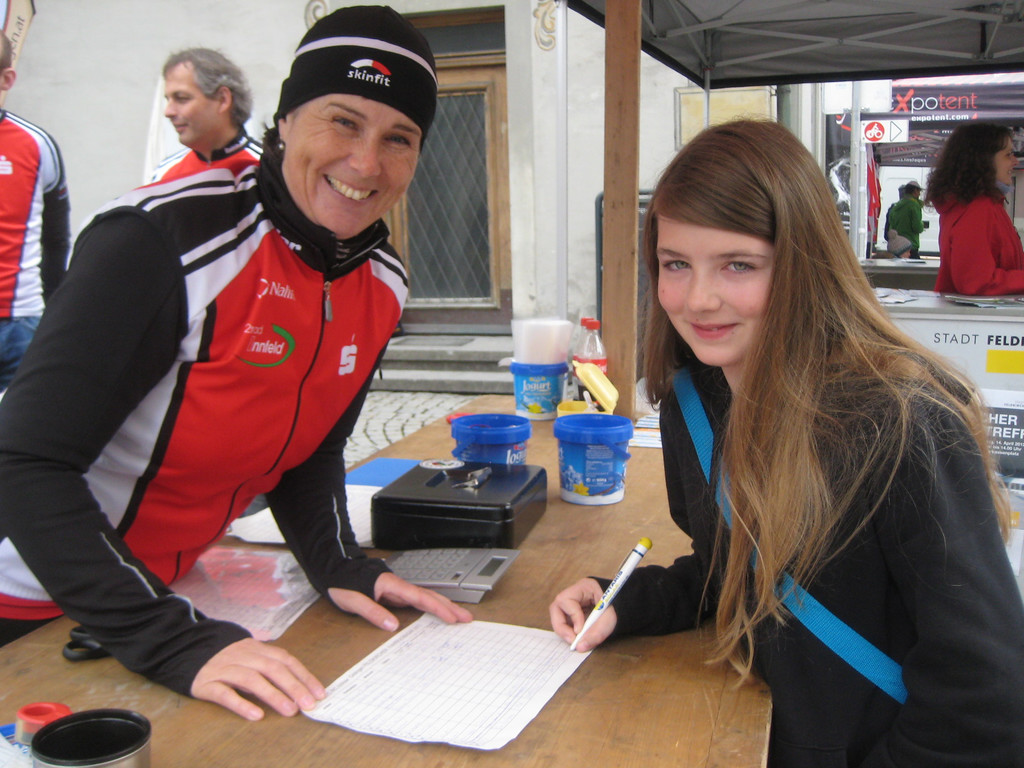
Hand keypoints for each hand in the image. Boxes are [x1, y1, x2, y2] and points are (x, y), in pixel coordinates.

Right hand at [190, 638, 325, 720]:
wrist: (188, 649)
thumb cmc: (228, 658)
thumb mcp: (251, 656)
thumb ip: (270, 666)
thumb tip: (298, 686)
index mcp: (257, 649)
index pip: (285, 660)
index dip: (303, 676)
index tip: (319, 693)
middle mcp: (243, 656)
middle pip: (272, 669)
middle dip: (293, 687)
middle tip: (308, 704)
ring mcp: (224, 668)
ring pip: (252, 679)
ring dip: (274, 695)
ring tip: (290, 710)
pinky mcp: (207, 683)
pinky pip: (225, 694)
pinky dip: (242, 704)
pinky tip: (256, 715)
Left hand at [327, 572, 472, 631]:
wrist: (335, 570)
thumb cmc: (342, 583)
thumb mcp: (352, 600)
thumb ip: (372, 612)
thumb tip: (392, 626)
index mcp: (391, 585)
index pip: (420, 597)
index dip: (438, 608)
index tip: (452, 617)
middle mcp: (398, 586)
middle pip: (429, 596)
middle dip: (449, 607)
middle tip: (467, 618)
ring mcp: (397, 590)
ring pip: (426, 597)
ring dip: (443, 606)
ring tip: (459, 617)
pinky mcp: (394, 594)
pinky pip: (417, 601)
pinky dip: (431, 607)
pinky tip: (437, 614)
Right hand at [549, 578, 615, 651]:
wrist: (625, 605)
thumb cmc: (618, 607)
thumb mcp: (609, 620)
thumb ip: (596, 634)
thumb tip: (580, 647)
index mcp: (583, 587)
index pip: (567, 600)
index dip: (572, 617)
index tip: (579, 631)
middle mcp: (574, 594)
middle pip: (556, 607)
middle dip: (561, 626)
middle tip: (571, 640)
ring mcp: (572, 603)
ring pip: (558, 615)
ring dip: (564, 630)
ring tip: (574, 641)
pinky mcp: (573, 613)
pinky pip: (565, 622)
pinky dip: (569, 631)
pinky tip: (577, 638)